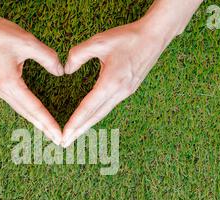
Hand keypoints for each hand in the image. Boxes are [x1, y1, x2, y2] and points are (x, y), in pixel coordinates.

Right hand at [0, 3, 63, 144]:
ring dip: (35, 121)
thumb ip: (48, 58)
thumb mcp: (28, 42)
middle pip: (26, 113)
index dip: (48, 122)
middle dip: (43, 127)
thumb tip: (61, 71)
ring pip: (20, 109)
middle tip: (59, 141)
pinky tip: (35, 115)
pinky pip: (15, 102)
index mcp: (8, 83)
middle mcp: (1, 90)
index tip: (59, 135)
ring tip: (49, 132)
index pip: (34, 107)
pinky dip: (27, 111)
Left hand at [61, 20, 168, 146]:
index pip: (88, 107)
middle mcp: (119, 92)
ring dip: (87, 125)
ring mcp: (125, 92)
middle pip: (95, 116)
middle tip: (64, 144)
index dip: (75, 122)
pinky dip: (96, 115)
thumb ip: (78, 54)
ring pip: (102, 113)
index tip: (64, 134)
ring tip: (74, 134)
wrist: (155, 36)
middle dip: (79, 131)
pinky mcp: (128, 90)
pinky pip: (108, 106)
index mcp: (111, 82)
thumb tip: (66, 70)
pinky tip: (90, 118)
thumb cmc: (127, 37)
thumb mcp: (99, 41)